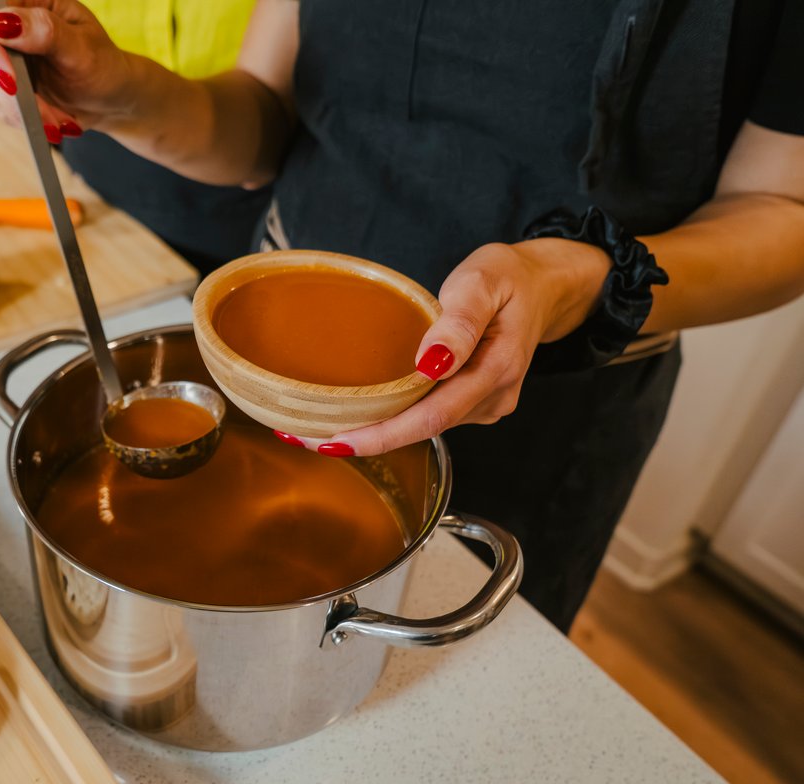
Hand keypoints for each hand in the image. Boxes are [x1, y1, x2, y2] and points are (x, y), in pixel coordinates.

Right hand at [0, 1, 133, 139]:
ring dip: (24, 110)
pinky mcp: (3, 84)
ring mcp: (4, 54)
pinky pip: (0, 105)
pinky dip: (26, 118)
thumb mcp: (82, 47)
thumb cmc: (103, 65)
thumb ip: (45, 32)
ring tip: (58, 120)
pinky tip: (51, 120)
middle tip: (39, 110)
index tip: (6, 71)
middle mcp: (11, 24)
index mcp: (30, 1)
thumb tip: (3, 22)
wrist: (110, 98)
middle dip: (9, 87)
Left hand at [280, 239, 611, 456]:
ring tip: (318, 427)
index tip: (335, 442)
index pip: (432, 416)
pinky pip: (429, 415)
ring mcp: (485, 404)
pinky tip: (359, 413)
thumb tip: (431, 363)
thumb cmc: (509, 277)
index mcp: (495, 370)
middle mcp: (492, 398)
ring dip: (376, 430)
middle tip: (304, 438)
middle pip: (422, 429)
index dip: (383, 436)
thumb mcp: (483, 283)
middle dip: (365, 440)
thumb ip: (459, 322)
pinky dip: (393, 417)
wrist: (544, 284)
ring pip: (424, 426)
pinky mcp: (474, 402)